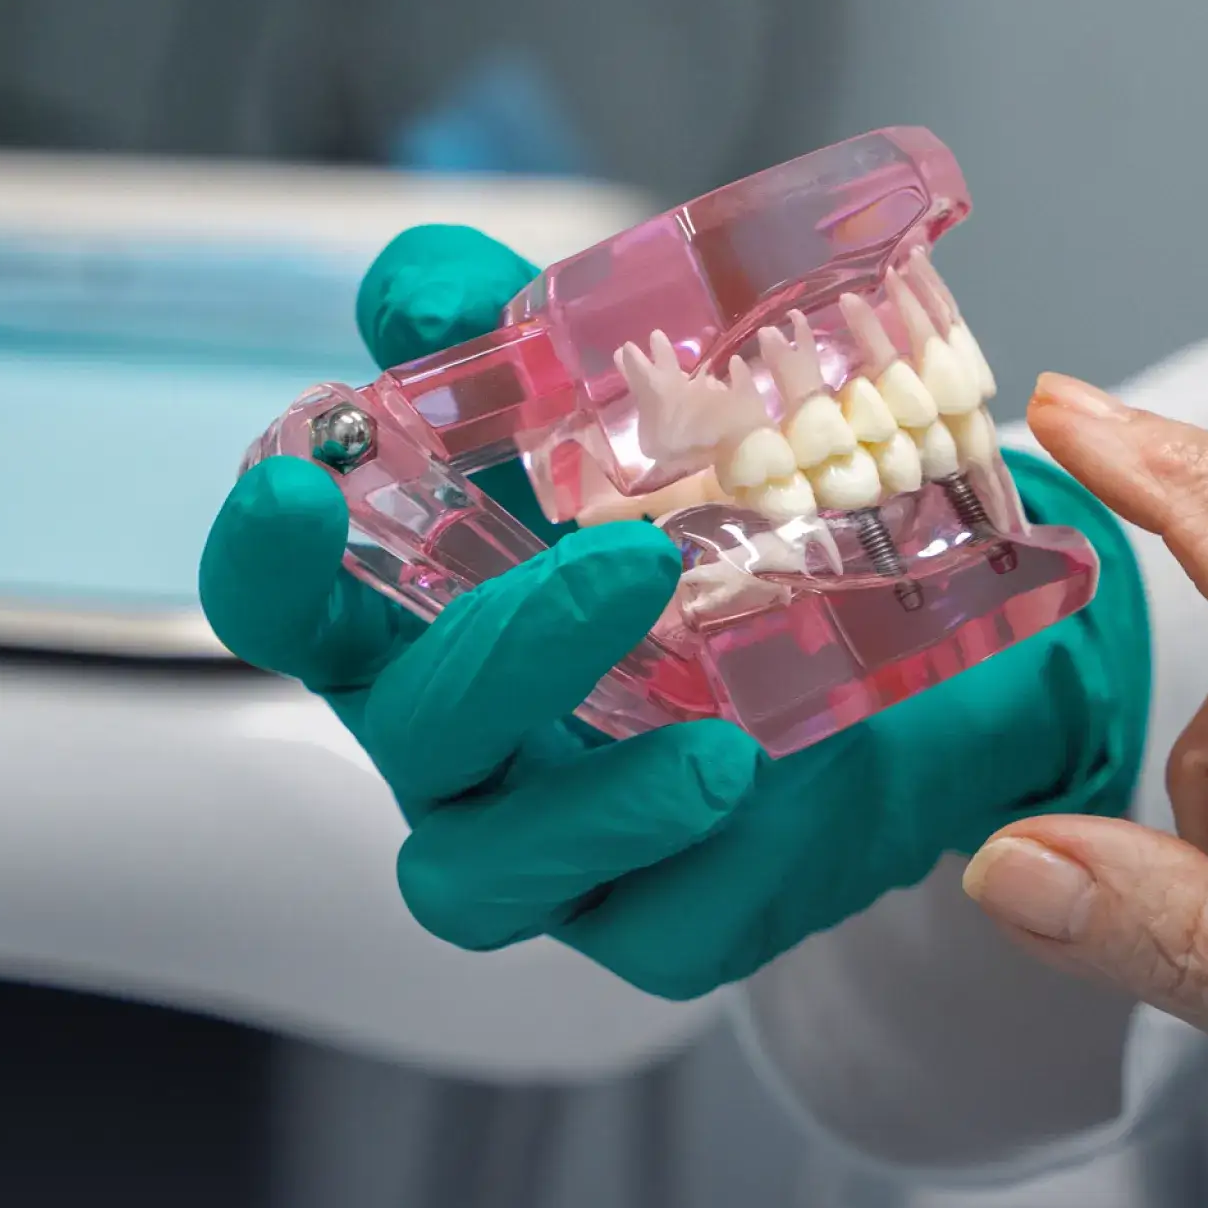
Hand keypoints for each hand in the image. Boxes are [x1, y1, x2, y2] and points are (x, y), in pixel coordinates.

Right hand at [201, 226, 1151, 999]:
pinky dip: (676, 855)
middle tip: (629, 560)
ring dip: (587, 792)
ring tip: (715, 736)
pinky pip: (638, 921)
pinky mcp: (655, 925)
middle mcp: (464, 740)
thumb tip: (423, 282)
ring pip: (481, 863)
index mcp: (425, 613)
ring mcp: (550, 847)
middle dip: (495, 648)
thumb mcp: (666, 399)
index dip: (268, 559)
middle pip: (401, 725)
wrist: (938, 662)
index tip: (296, 488)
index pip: (291, 605)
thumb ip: (533, 334)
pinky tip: (741, 781)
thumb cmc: (746, 536)